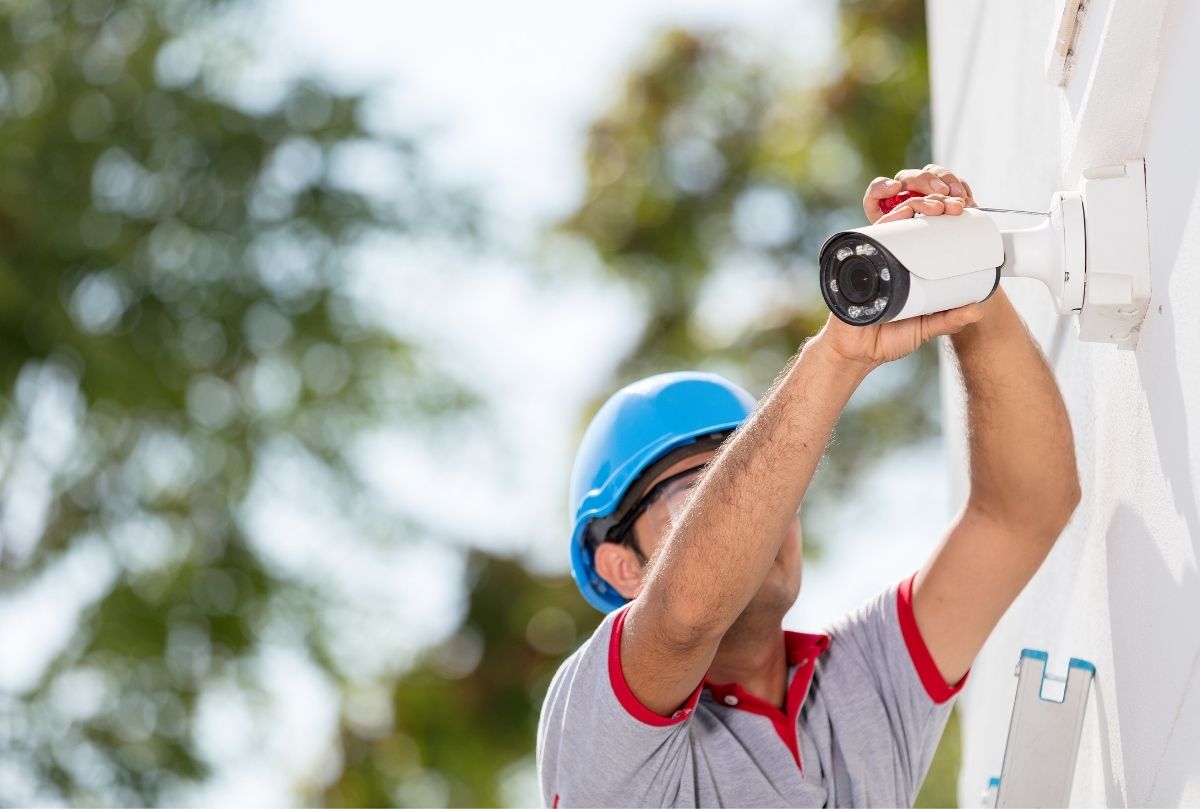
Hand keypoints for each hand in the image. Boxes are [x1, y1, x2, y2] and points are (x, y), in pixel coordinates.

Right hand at [816, 164, 984, 367]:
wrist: (856, 354)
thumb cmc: (887, 339)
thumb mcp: (925, 328)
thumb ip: (948, 320)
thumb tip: (978, 311)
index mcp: (908, 267)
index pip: (926, 232)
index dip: (943, 215)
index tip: (961, 210)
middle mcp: (891, 257)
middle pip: (911, 220)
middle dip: (933, 204)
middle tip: (952, 207)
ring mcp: (874, 258)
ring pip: (894, 223)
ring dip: (914, 207)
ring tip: (933, 207)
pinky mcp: (858, 263)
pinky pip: (870, 237)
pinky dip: (885, 223)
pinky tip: (901, 213)